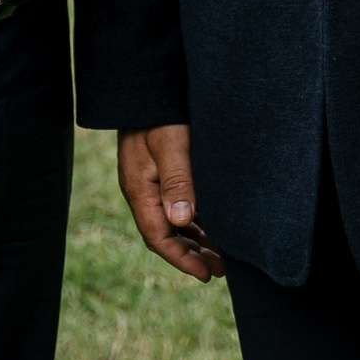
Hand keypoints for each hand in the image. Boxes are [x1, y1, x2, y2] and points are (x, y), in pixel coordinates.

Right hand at [116, 124, 224, 280]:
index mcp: (140, 189)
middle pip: (165, 234)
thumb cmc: (160, 114)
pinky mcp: (159, 171)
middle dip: (191, 254)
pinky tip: (210, 224)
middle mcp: (142, 190)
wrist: (146, 84)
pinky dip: (193, 220)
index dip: (182, 259)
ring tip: (219, 254)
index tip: (206, 274)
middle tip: (219, 269)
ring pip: (171, 221)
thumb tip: (182, 221)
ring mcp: (149, 181)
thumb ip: (177, 181)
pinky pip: (175, 205)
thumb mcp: (171, 145)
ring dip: (193, 239)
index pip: (158, 237)